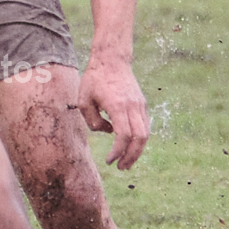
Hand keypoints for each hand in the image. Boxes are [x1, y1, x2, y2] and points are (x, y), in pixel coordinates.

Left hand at [79, 48, 149, 168]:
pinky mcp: (142, 104)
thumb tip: (107, 132)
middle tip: (121, 167)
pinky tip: (128, 146)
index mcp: (118, 105)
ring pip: (145, 133)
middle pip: (140, 138)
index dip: (118, 151)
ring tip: (126, 162)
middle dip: (132, 156)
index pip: (124, 135)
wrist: (112, 60)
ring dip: (137, 151)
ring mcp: (140, 105)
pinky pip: (144, 126)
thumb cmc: (94, 79)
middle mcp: (133, 106)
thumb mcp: (83, 99)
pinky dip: (138, 140)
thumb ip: (92, 120)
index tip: (109, 160)